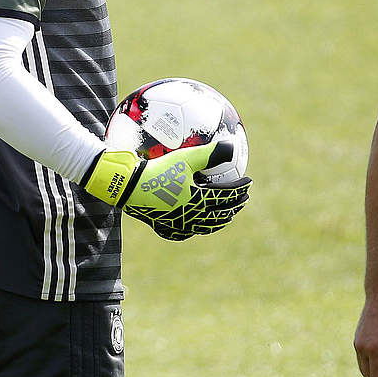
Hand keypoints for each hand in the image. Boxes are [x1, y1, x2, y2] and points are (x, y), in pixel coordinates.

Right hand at [82, 141, 249, 238]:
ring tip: (227, 214)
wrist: (128, 187)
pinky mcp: (167, 227)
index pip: (228, 196)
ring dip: (220, 219)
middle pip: (221, 213)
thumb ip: (210, 152)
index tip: (249, 182)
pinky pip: (188, 231)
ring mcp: (180, 224)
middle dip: (235, 206)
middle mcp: (193, 216)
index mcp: (200, 200)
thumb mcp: (185, 158)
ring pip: (207, 226)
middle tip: (243, 199)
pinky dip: (200, 227)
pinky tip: (199, 224)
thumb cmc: (157, 170)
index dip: (240, 189)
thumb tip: (232, 144)